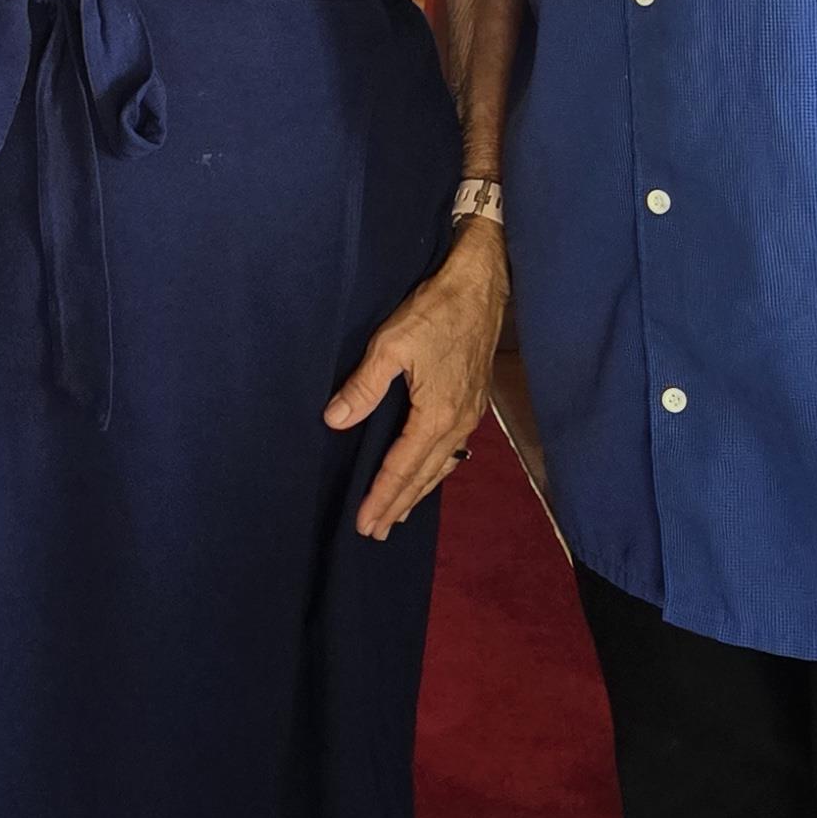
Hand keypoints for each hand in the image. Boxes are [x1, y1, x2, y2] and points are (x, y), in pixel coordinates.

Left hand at [327, 225, 508, 541]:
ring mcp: (469, 414)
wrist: (481, 285)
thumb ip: (364, 386)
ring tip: (398, 513)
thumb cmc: (436, 311)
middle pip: (424, 476)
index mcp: (437, 415)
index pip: (402, 468)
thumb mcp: (391, 344)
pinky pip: (453, 449)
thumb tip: (335, 421)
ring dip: (418, 491)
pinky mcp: (472, 401)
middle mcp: (458, 422)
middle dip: (399, 504)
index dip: (381, 497)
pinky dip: (436, 469)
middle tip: (375, 532)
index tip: (364, 523)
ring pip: (441, 465)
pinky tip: (430, 472)